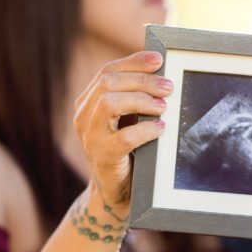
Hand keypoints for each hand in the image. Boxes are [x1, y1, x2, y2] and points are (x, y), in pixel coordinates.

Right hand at [73, 51, 170, 216]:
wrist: (117, 192)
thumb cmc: (128, 150)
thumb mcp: (128, 119)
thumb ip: (135, 97)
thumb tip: (161, 71)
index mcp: (88, 103)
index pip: (107, 72)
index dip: (134, 62)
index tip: (159, 59)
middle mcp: (83, 117)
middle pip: (108, 83)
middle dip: (142, 80)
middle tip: (168, 87)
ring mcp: (89, 138)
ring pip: (109, 103)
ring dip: (141, 100)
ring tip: (163, 107)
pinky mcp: (102, 158)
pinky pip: (123, 138)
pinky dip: (146, 130)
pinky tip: (160, 129)